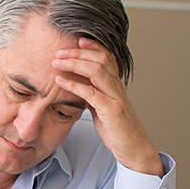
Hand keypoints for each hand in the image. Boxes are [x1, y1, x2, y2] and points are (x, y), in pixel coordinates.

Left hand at [52, 37, 163, 176]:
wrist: (133, 149)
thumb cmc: (117, 129)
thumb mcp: (102, 107)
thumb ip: (92, 94)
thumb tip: (77, 84)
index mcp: (115, 85)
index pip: (107, 57)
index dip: (94, 46)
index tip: (78, 39)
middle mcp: (117, 87)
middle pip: (100, 60)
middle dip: (78, 52)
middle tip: (58, 51)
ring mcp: (115, 98)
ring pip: (97, 71)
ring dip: (74, 64)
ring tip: (56, 62)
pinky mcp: (111, 111)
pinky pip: (91, 93)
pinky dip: (74, 85)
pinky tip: (60, 81)